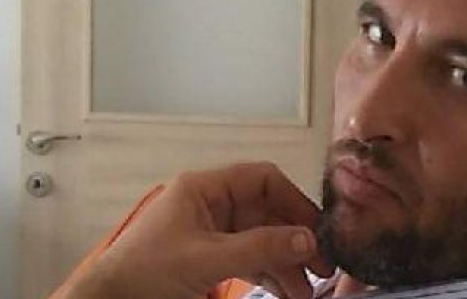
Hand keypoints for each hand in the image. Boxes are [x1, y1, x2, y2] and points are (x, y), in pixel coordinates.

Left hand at [64, 162, 333, 298]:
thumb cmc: (144, 273)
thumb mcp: (205, 258)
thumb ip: (258, 248)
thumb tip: (306, 240)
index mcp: (204, 189)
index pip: (261, 179)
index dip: (293, 200)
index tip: (316, 229)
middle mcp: (212, 206)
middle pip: (268, 213)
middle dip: (295, 239)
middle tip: (323, 266)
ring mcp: (213, 234)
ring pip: (263, 241)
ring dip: (287, 264)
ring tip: (308, 291)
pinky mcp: (211, 260)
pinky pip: (251, 261)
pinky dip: (271, 276)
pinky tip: (289, 291)